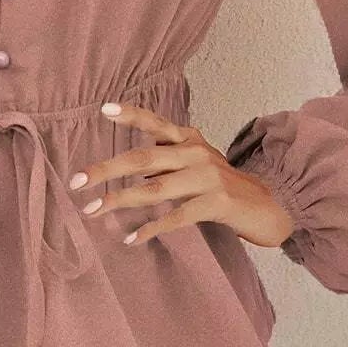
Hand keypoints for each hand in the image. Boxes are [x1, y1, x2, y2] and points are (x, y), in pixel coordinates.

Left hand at [69, 100, 294, 248]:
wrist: (270, 205)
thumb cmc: (224, 185)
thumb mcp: (197, 163)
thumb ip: (166, 161)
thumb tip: (123, 175)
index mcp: (189, 139)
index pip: (155, 123)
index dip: (130, 114)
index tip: (102, 109)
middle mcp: (196, 153)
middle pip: (143, 159)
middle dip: (106, 170)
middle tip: (77, 181)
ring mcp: (208, 177)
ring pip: (154, 188)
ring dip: (120, 200)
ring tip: (94, 210)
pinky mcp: (218, 203)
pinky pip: (176, 216)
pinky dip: (151, 228)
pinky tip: (130, 238)